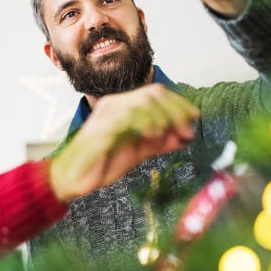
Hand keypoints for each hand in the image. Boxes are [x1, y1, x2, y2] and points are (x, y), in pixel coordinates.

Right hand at [48, 84, 198, 202]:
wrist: (75, 178)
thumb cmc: (104, 162)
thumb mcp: (140, 150)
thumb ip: (161, 142)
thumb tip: (186, 136)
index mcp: (124, 106)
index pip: (156, 93)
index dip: (179, 103)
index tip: (195, 117)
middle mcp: (115, 104)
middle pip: (152, 93)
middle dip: (176, 110)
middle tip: (188, 130)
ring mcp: (107, 114)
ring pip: (142, 102)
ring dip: (164, 116)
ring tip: (176, 133)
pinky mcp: (101, 128)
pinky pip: (126, 118)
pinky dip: (144, 124)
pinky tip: (155, 135)